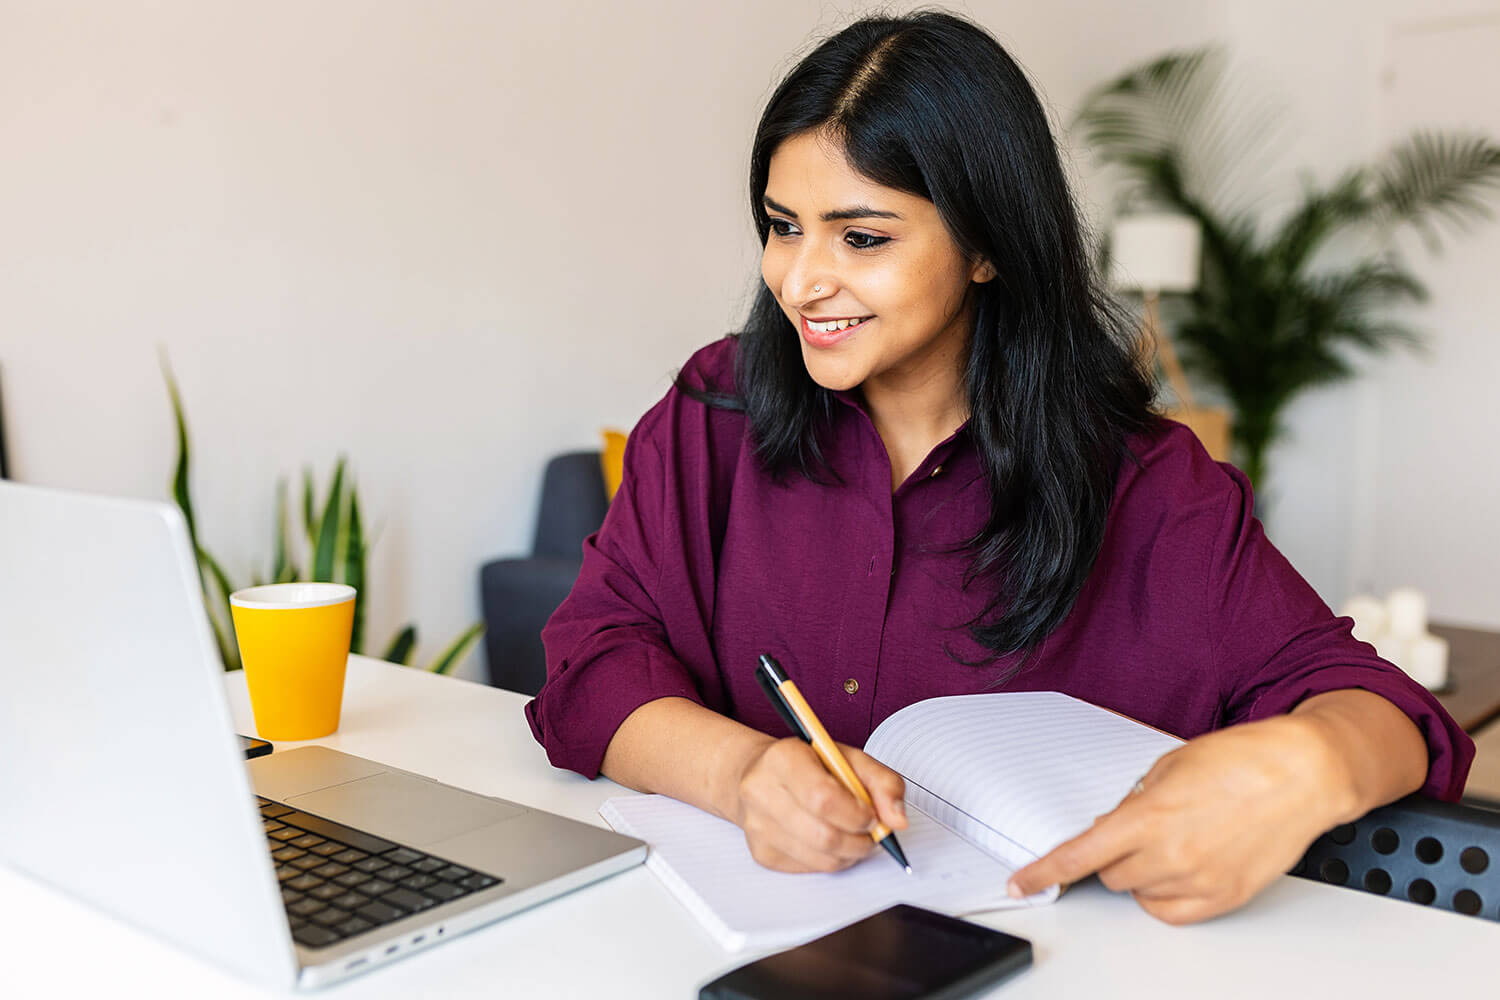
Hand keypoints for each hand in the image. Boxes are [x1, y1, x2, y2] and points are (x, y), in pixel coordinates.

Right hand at [731, 737, 908, 872]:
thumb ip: (883, 783)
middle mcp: (761, 792)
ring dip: (850, 853)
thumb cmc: (810, 765)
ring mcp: (757, 826)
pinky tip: (829, 841)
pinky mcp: (761, 852)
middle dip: (860, 841)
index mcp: (783, 759)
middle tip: (871, 832)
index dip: (856, 814)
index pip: (822, 798)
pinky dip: (831, 860)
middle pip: (823, 835)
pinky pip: (810, 869)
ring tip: (854, 836)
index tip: (872, 815)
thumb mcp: (849, 759)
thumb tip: (898, 821)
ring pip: (821, 859)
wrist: (761, 774)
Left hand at [1006, 714, 1347, 924]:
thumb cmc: (1242, 759)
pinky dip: (1166, 895)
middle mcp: (1172, 854)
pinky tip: (1181, 868)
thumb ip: (1136, 801)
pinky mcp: (1226, 896)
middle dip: (1114, 855)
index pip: (1081, 854)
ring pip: (1140, 894)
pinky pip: (1173, 912)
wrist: (1304, 772)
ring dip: (1142, 873)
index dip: (1044, 872)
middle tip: (1139, 830)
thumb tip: (1114, 826)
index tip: (1020, 882)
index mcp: (1149, 816)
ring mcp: (1200, 880)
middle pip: (1110, 876)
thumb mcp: (1170, 767)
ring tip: (1174, 840)